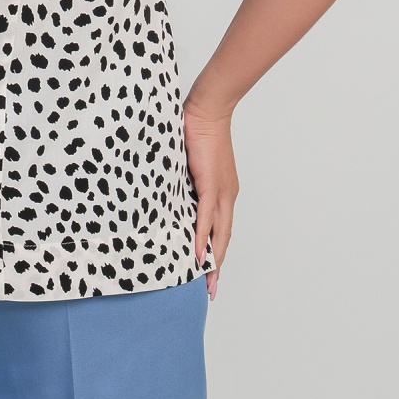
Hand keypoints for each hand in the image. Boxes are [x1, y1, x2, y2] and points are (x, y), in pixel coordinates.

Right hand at [182, 102, 239, 301]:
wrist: (207, 109)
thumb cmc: (197, 130)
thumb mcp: (191, 164)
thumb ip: (186, 182)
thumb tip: (172, 194)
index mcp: (223, 191)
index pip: (221, 228)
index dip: (217, 252)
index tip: (211, 273)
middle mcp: (226, 195)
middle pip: (223, 238)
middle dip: (217, 266)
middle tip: (211, 290)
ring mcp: (220, 191)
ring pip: (218, 233)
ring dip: (212, 259)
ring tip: (206, 281)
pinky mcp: (211, 183)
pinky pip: (206, 216)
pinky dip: (202, 236)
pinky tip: (196, 253)